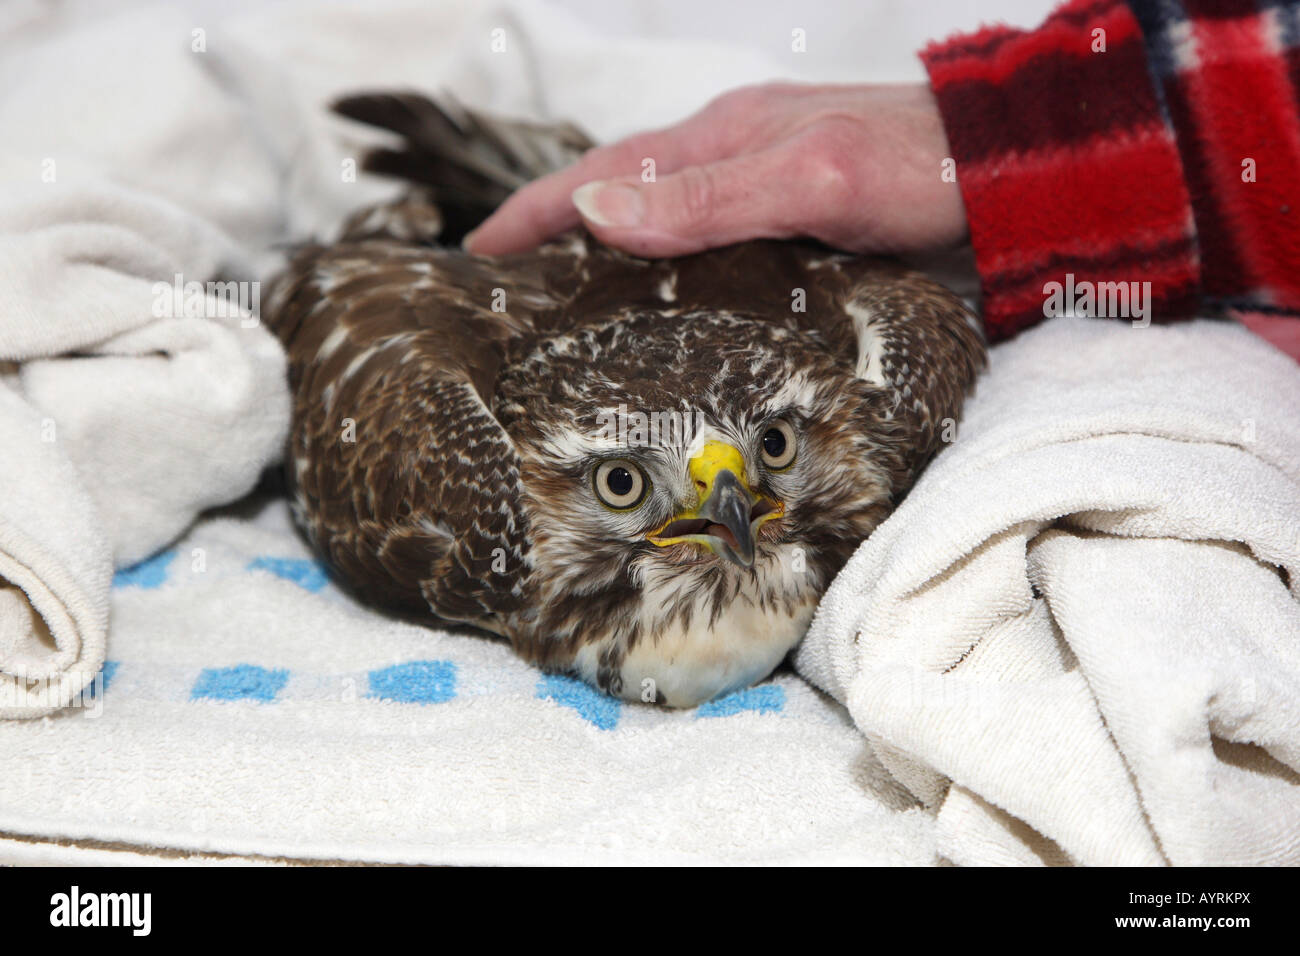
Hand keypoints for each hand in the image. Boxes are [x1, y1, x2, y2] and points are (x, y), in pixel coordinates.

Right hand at [464, 82, 967, 257]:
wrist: (1013, 172)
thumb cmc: (920, 166)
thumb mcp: (807, 180)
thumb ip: (708, 200)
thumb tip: (600, 212)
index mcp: (719, 137)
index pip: (599, 175)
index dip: (534, 212)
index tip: (478, 249)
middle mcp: (733, 158)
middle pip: (620, 194)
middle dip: (557, 232)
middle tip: (510, 286)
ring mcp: (764, 187)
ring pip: (662, 221)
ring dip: (609, 253)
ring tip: (567, 300)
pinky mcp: (797, 220)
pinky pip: (708, 242)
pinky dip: (668, 269)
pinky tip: (668, 304)